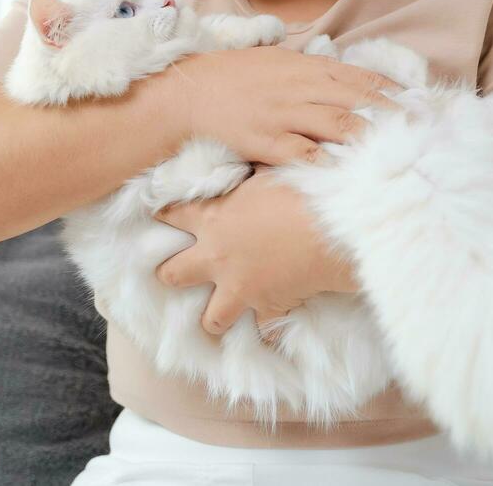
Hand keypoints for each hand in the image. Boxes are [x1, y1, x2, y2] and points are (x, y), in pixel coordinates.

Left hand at [153, 168, 359, 343]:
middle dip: (170, 275)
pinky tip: (273, 332)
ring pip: (211, 317)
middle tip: (172, 273)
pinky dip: (269, 330)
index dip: (165, 215)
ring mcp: (240, 288)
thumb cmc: (301, 192)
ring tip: (217, 315)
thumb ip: (252, 173)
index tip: (160, 215)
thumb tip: (252, 161)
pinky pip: (265, 329)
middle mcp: (217, 257)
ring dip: (214, 316)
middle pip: (174, 274)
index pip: (173, 215)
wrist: (332, 229)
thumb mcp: (270, 171)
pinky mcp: (268, 308)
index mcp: (213, 219)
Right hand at [164, 45, 406, 166]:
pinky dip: (326, 161)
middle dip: (391, 116)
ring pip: (336, 124)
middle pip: (356, 101)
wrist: (192, 90)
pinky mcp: (267, 140)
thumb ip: (312, 68)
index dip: (391, 92)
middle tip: (420, 130)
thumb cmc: (236, 74)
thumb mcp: (278, 59)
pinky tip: (347, 171)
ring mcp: (284, 115)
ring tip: (396, 150)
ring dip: (368, 137)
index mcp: (306, 66)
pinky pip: (302, 152)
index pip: (359, 78)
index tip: (418, 103)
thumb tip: (347, 75)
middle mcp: (300, 88)